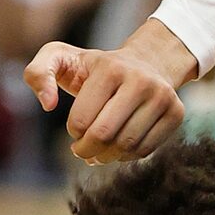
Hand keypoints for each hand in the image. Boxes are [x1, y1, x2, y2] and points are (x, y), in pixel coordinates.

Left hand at [24, 39, 186, 163]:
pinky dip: (127, 157)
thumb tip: (48, 104)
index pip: (82, 119)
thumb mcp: (61, 57)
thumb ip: (38, 73)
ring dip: (106, 156)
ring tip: (98, 151)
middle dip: (86, 150)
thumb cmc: (96, 66)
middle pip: (104, 135)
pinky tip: (118, 148)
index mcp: (110, 68)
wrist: (148, 61)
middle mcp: (141, 80)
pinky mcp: (176, 113)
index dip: (74, 131)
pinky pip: (146, 150)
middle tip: (81, 151)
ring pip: (126, 146)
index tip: (76, 127)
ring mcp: (162, 96)